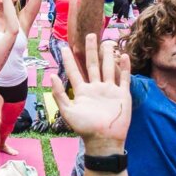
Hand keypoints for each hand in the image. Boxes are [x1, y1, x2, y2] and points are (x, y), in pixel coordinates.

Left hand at [49, 34, 131, 155]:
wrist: (104, 140)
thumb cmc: (85, 128)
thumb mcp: (68, 111)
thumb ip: (59, 94)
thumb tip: (51, 76)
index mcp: (82, 92)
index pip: (74, 71)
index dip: (69, 59)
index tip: (64, 46)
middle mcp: (95, 88)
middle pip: (92, 65)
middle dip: (91, 50)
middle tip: (89, 35)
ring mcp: (109, 90)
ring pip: (108, 68)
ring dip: (108, 55)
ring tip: (107, 42)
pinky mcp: (122, 94)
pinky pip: (123, 78)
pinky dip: (124, 67)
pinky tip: (123, 56)